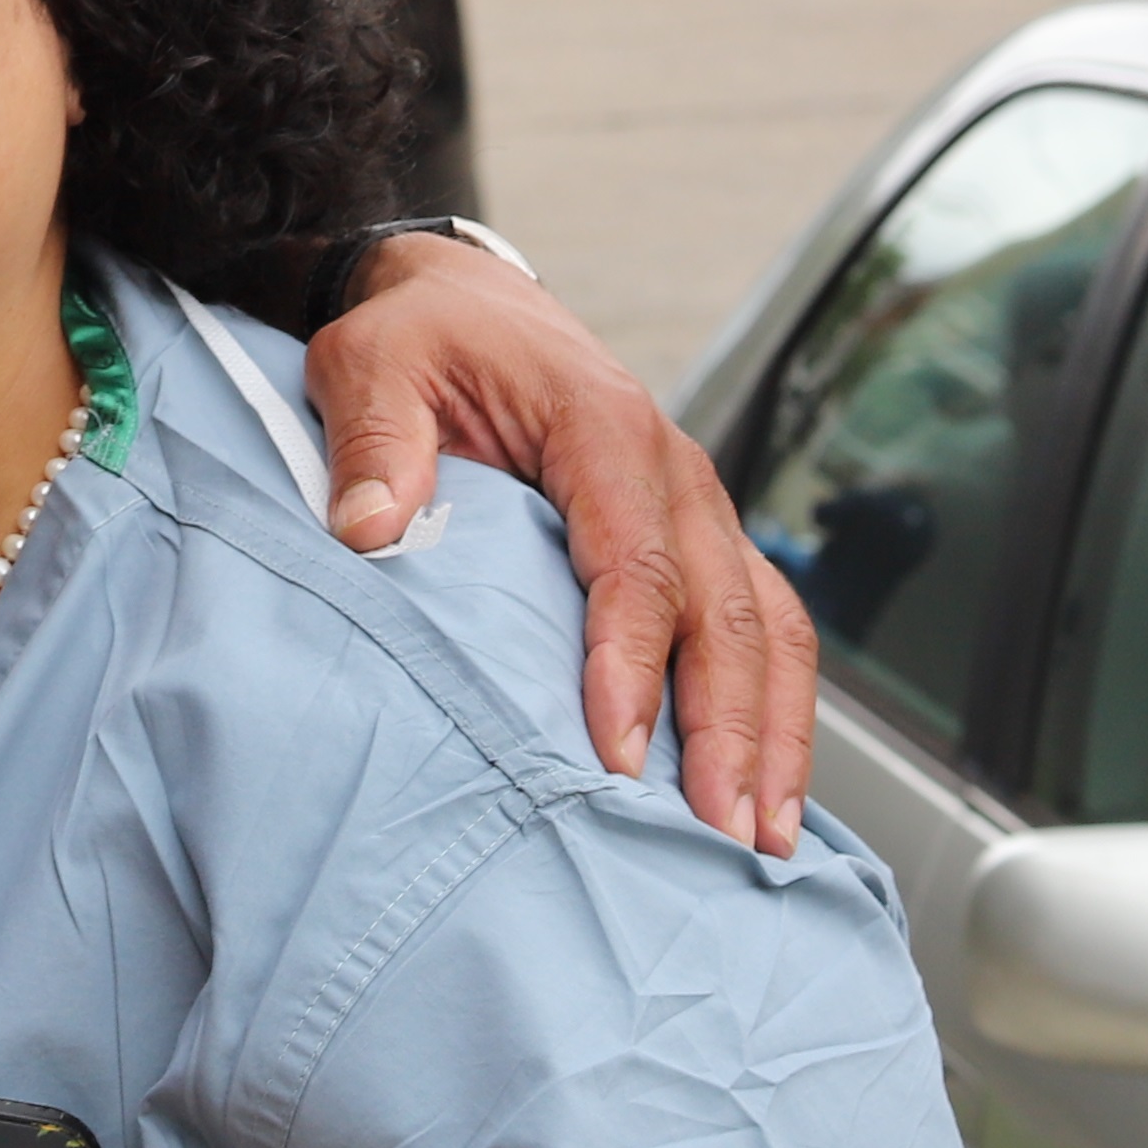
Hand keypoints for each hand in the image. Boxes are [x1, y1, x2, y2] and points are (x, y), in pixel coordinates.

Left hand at [306, 234, 811, 853]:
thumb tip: (370, 529)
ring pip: (766, 624)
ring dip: (774, 733)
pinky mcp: (700, 538)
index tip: (617, 753)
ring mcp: (699, 507)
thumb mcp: (372, 365)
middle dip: (730, 729)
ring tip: (765, 841)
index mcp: (601, 424)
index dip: (632, 662)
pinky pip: (762, 623)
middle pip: (724, 609)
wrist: (467, 306)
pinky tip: (768, 790)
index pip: (634, 559)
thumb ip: (373, 442)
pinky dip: (777, 707)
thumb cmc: (423, 340)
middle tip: (723, 834)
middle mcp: (674, 469)